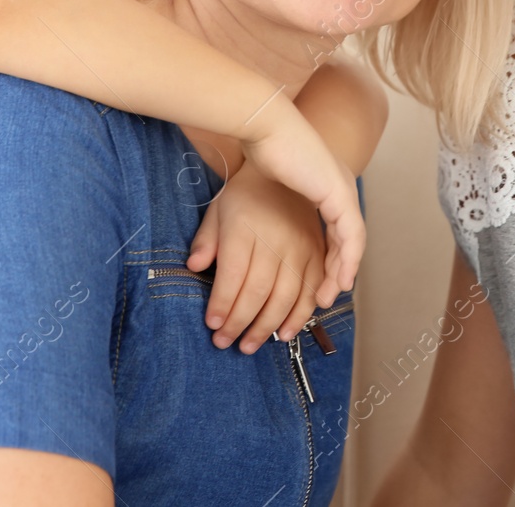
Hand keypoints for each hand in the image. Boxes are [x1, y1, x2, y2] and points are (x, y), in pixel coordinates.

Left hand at [187, 162, 330, 352]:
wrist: (288, 169)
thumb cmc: (246, 194)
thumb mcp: (219, 208)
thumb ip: (206, 239)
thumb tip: (195, 267)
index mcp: (245, 227)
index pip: (232, 275)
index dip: (222, 305)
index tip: (211, 325)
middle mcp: (275, 238)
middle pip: (257, 291)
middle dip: (239, 323)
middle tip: (224, 342)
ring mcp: (300, 246)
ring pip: (285, 297)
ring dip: (267, 327)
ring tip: (249, 345)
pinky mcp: (318, 252)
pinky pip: (312, 290)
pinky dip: (300, 316)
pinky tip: (285, 333)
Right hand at [239, 99, 363, 305]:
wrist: (261, 127)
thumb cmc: (250, 159)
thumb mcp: (246, 202)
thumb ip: (239, 229)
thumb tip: (199, 262)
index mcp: (323, 185)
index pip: (333, 231)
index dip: (326, 261)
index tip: (313, 287)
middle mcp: (339, 187)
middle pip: (345, 239)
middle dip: (334, 272)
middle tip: (320, 299)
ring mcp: (342, 189)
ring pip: (352, 241)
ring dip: (342, 271)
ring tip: (326, 297)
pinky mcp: (340, 193)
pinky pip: (352, 235)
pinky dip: (348, 259)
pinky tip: (339, 280)